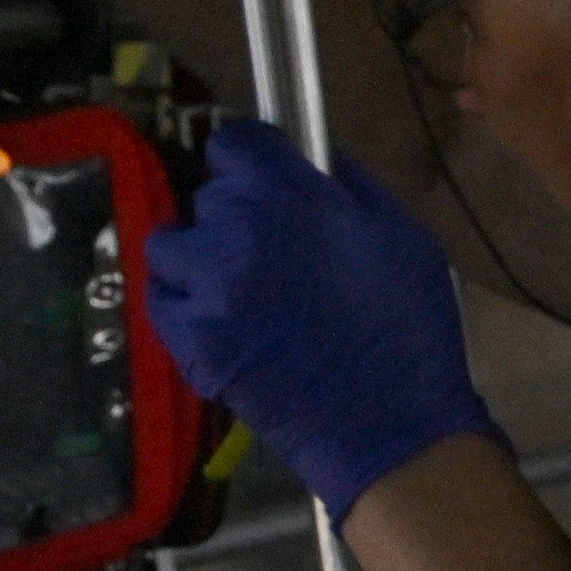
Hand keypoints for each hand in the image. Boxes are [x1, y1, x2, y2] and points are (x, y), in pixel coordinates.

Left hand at [140, 131, 498, 523]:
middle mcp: (237, 230)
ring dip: (197, 259)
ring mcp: (207, 288)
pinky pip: (161, 301)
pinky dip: (182, 306)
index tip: (266, 183)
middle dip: (236, 216)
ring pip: (170, 246)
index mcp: (292, 196)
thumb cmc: (410, 330)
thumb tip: (316, 159)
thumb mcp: (406, 237)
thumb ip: (352, 186)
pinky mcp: (190, 340)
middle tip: (272, 255)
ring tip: (233, 288)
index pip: (234, 141)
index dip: (251, 161)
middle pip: (207, 197)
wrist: (391, 429)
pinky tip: (218, 322)